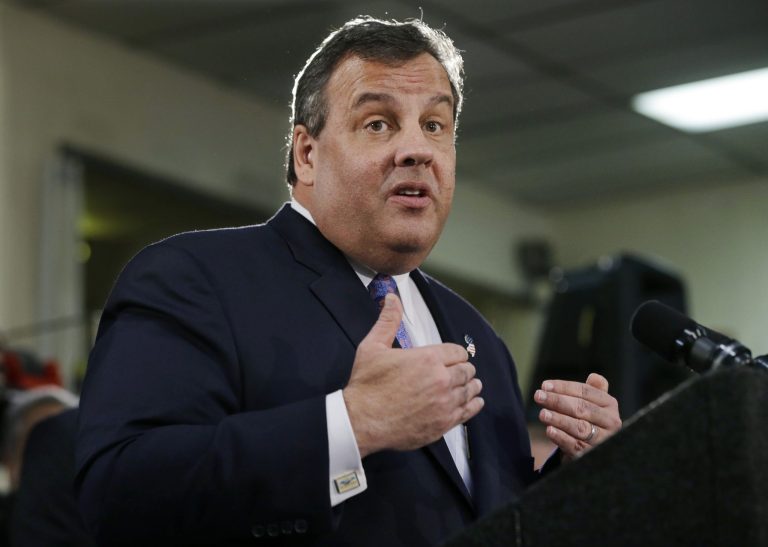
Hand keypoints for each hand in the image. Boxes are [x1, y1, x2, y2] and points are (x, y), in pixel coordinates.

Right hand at [343, 293, 483, 457]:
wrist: (361, 421)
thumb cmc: (367, 386)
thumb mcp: (373, 346)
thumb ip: (388, 320)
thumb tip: (392, 299)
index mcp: (427, 359)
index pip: (457, 352)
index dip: (456, 353)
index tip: (454, 357)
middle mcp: (440, 380)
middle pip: (466, 371)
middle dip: (464, 369)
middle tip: (462, 371)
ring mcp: (444, 403)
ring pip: (469, 390)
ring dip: (471, 385)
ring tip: (472, 384)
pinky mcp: (443, 423)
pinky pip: (468, 412)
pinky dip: (474, 405)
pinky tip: (474, 402)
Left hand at [535, 373, 620, 460]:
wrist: (591, 450)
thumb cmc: (588, 420)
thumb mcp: (592, 404)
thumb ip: (593, 390)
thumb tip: (595, 377)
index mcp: (609, 404)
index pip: (585, 392)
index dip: (564, 387)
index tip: (544, 385)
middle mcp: (611, 421)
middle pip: (582, 408)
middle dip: (558, 401)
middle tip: (538, 396)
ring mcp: (603, 439)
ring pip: (580, 427)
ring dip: (559, 419)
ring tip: (543, 414)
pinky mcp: (592, 455)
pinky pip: (576, 445)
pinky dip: (562, 438)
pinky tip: (549, 431)